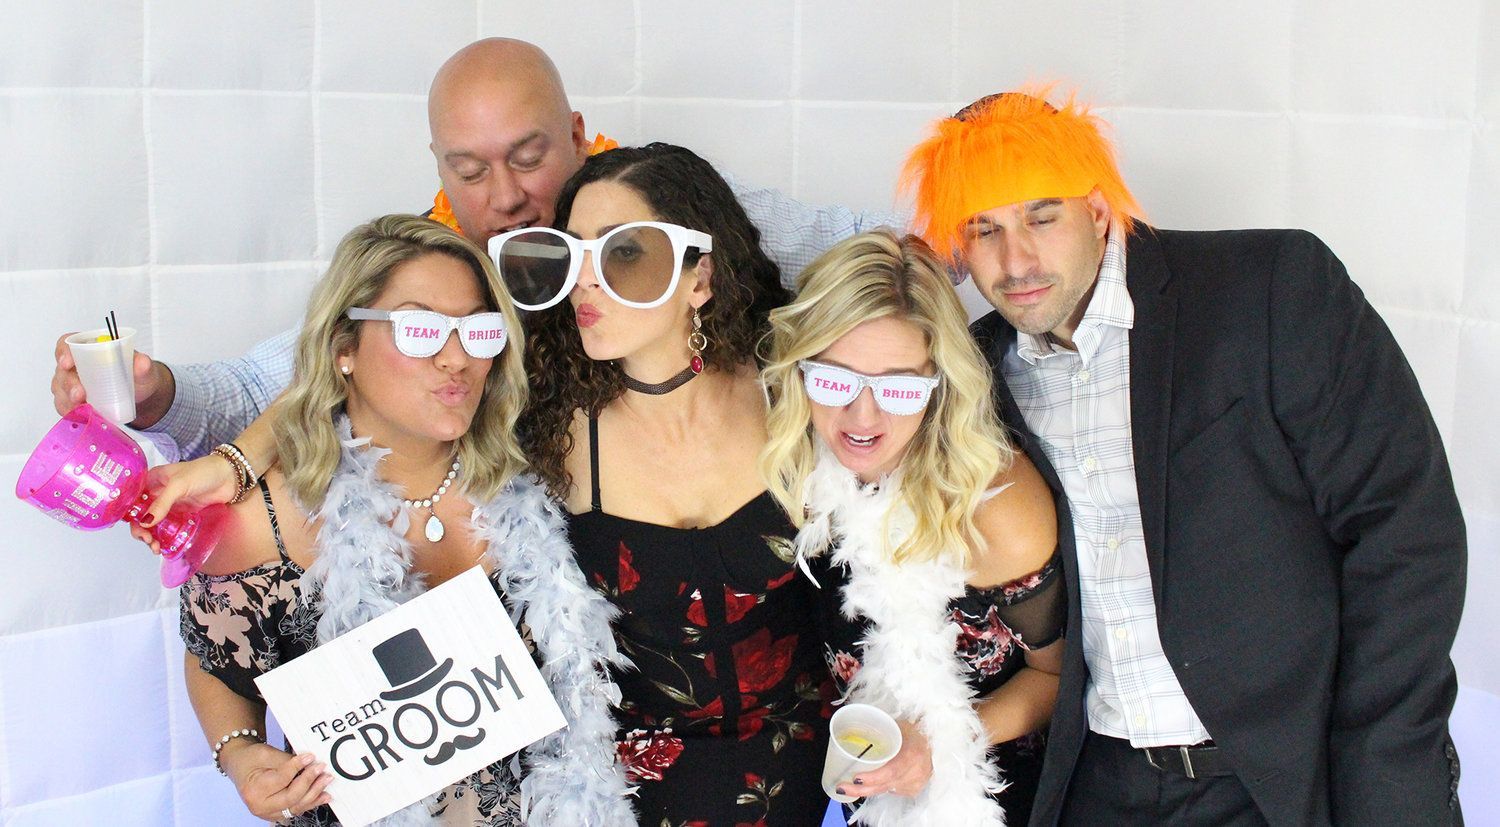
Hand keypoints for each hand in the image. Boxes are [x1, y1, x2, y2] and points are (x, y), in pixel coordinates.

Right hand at [51, 332, 171, 424]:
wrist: (138, 395)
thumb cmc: (136, 375)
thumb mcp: (143, 369)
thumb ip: (143, 365)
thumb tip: (143, 363)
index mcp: (89, 348)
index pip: (67, 343)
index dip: (64, 352)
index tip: (67, 362)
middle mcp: (76, 364)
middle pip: (62, 370)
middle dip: (69, 383)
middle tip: (80, 394)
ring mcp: (71, 382)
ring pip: (60, 389)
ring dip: (68, 400)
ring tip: (82, 407)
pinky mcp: (71, 399)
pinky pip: (63, 405)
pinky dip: (70, 411)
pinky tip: (80, 415)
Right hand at [128, 455, 239, 552]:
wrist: (230, 477)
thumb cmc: (204, 472)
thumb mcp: (179, 484)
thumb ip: (162, 503)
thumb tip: (145, 522)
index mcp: (152, 481)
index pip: (132, 499)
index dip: (128, 514)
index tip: (132, 527)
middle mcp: (158, 494)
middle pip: (141, 515)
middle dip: (140, 530)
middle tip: (147, 540)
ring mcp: (170, 505)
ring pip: (153, 524)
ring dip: (151, 537)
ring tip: (156, 548)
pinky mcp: (182, 514)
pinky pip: (168, 528)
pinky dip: (163, 538)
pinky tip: (163, 546)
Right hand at [219, 741, 331, 821]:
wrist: (241, 766)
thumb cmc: (250, 759)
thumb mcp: (265, 753)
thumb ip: (287, 760)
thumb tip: (308, 762)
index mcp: (253, 790)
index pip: (282, 779)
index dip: (298, 767)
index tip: (310, 757)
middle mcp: (259, 806)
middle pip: (291, 797)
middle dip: (309, 782)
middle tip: (321, 768)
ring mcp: (268, 813)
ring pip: (297, 806)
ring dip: (314, 793)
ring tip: (326, 780)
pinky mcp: (277, 813)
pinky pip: (297, 809)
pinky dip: (311, 802)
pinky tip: (323, 795)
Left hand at [837, 719, 932, 798]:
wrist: (935, 742)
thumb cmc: (915, 730)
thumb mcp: (900, 725)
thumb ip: (882, 728)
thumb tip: (856, 722)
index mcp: (913, 754)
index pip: (891, 771)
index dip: (873, 777)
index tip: (855, 777)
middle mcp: (916, 772)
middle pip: (885, 785)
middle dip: (861, 789)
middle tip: (841, 787)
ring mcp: (916, 784)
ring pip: (885, 790)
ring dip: (867, 789)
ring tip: (847, 787)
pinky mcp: (914, 790)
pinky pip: (891, 791)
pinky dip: (879, 786)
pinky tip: (869, 783)